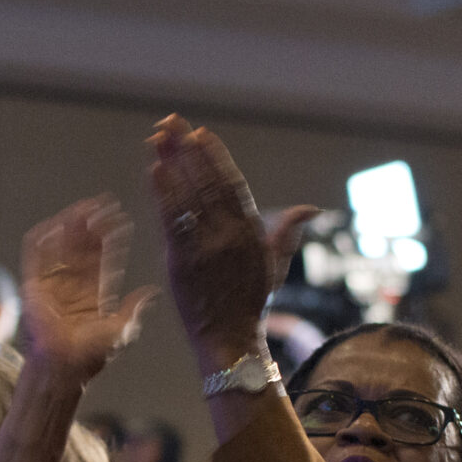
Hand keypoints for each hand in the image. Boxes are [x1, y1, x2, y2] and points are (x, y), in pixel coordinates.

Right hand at [17, 197, 155, 381]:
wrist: (62, 367)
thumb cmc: (89, 357)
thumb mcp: (120, 330)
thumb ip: (133, 308)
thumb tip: (151, 291)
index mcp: (92, 295)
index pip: (102, 258)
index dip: (111, 238)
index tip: (121, 219)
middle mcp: (71, 286)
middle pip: (82, 247)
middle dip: (93, 226)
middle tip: (104, 205)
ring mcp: (52, 285)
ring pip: (62, 246)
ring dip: (72, 226)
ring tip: (84, 208)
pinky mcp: (33, 286)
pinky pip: (36, 256)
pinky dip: (44, 238)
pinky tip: (58, 223)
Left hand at [147, 115, 317, 370]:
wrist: (231, 340)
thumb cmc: (250, 304)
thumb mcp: (274, 265)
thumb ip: (285, 232)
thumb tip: (308, 208)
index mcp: (251, 231)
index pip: (231, 184)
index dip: (215, 156)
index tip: (201, 133)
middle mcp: (230, 234)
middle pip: (206, 181)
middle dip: (188, 150)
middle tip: (172, 122)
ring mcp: (206, 247)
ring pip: (188, 195)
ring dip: (172, 163)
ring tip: (158, 137)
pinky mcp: (183, 262)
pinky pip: (172, 221)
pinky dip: (163, 194)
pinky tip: (154, 170)